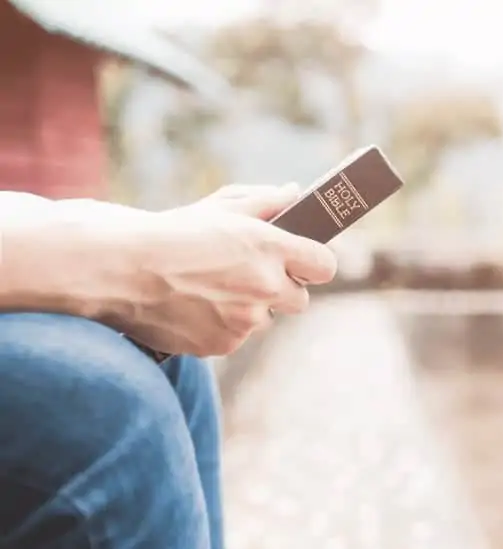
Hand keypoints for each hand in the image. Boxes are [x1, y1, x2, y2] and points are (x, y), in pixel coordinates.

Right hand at [89, 184, 336, 355]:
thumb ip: (266, 201)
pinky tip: (194, 306)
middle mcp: (266, 287)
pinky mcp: (224, 344)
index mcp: (271, 248)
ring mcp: (246, 320)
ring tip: (209, 288)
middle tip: (253, 277)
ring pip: (262, 319)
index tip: (304, 261)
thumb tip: (294, 194)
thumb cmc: (172, 231)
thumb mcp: (222, 205)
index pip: (325, 265)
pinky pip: (234, 335)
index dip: (315, 263)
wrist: (120, 269)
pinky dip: (221, 325)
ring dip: (247, 308)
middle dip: (282, 290)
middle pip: (300, 300)